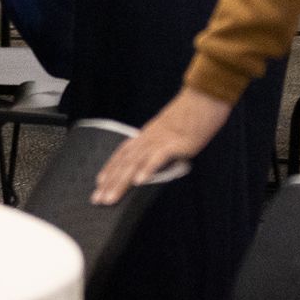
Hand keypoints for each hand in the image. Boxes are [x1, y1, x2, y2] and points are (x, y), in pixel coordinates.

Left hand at [91, 88, 229, 203]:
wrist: (203, 100)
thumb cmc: (189, 119)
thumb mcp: (170, 135)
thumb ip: (161, 149)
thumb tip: (158, 165)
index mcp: (145, 137)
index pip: (121, 155)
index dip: (109, 169)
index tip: (98, 184)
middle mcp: (147, 139)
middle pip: (124, 163)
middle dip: (110, 183)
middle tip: (97, 200)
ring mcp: (159, 140)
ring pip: (135, 163)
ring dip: (122, 182)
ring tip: (111, 197)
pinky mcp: (175, 143)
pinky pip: (158, 158)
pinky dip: (147, 169)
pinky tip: (139, 182)